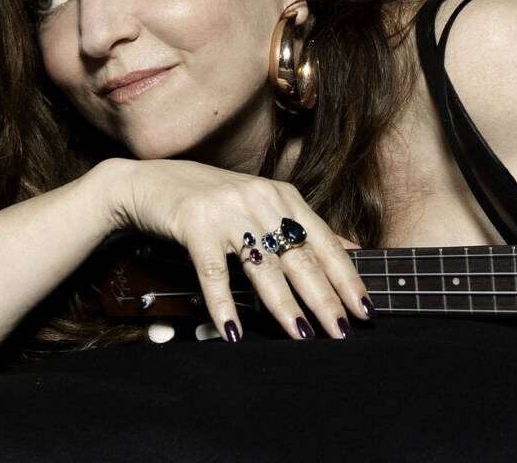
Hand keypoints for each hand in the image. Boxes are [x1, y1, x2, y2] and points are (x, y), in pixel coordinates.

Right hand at [93, 158, 370, 340]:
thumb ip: (305, 228)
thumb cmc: (214, 200)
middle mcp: (262, 201)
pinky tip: (235, 331)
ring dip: (284, 306)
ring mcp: (228, 212)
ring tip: (302, 335)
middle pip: (300, 258)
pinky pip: (213, 273)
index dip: (346, 278)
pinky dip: (224, 304)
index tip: (364, 310)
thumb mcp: (265, 206)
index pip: (325, 243)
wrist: (153, 182)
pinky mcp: (195, 225)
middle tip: (341, 332)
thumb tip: (353, 251)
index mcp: (284, 197)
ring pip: (263, 267)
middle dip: (324, 299)